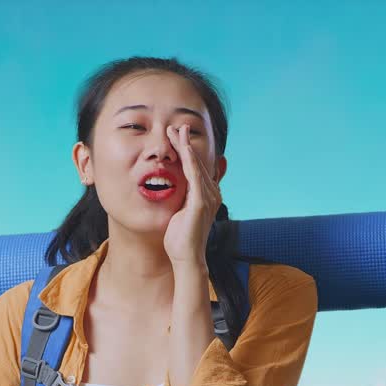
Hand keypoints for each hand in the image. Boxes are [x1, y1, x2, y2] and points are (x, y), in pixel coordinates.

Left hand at [162, 123, 220, 266]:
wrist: (186, 258)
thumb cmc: (180, 239)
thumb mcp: (180, 214)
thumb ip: (181, 199)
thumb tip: (173, 189)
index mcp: (207, 195)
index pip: (196, 167)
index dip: (186, 150)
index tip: (176, 136)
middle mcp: (212, 194)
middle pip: (198, 162)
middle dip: (186, 143)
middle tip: (176, 126)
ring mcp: (208, 198)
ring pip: (196, 165)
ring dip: (186, 146)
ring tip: (176, 130)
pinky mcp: (201, 203)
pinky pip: (195, 176)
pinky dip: (189, 160)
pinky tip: (183, 148)